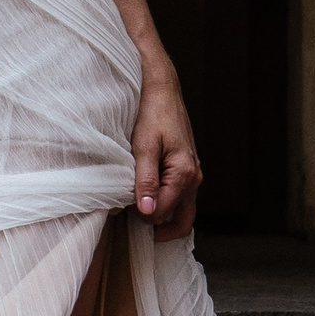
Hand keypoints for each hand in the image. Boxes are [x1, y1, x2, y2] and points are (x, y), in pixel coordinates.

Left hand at [133, 66, 201, 237]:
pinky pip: (178, 196)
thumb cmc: (152, 114)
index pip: (163, 213)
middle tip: (130, 218)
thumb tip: (147, 212)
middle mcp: (194, 178)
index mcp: (185, 174)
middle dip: (156, 225)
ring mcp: (192, 175)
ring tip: (134, 206)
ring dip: (160, 214)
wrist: (161, 90)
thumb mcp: (144, 147)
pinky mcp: (186, 170)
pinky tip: (143, 194)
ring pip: (180, 210)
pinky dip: (163, 202)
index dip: (141, 214)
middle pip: (181, 221)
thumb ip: (146, 180)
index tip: (121, 206)